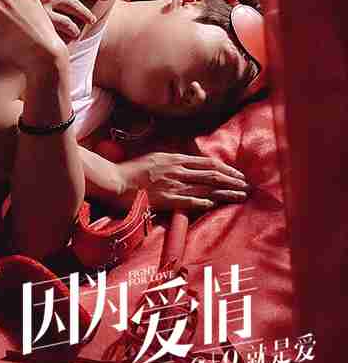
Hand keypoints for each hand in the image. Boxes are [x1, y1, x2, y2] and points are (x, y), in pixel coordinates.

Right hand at [117, 152, 251, 211]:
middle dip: (233, 180)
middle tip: (247, 186)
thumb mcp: (154, 158)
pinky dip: (205, 202)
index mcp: (175, 159)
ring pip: (206, 187)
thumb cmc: (131, 170)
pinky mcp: (166, 199)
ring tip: (241, 195)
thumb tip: (188, 165)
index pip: (208, 163)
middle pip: (212, 175)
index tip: (238, 175)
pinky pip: (190, 201)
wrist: (114, 180)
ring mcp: (172, 185)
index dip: (227, 169)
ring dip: (226, 192)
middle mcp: (177, 170)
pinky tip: (216, 204)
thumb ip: (173, 161)